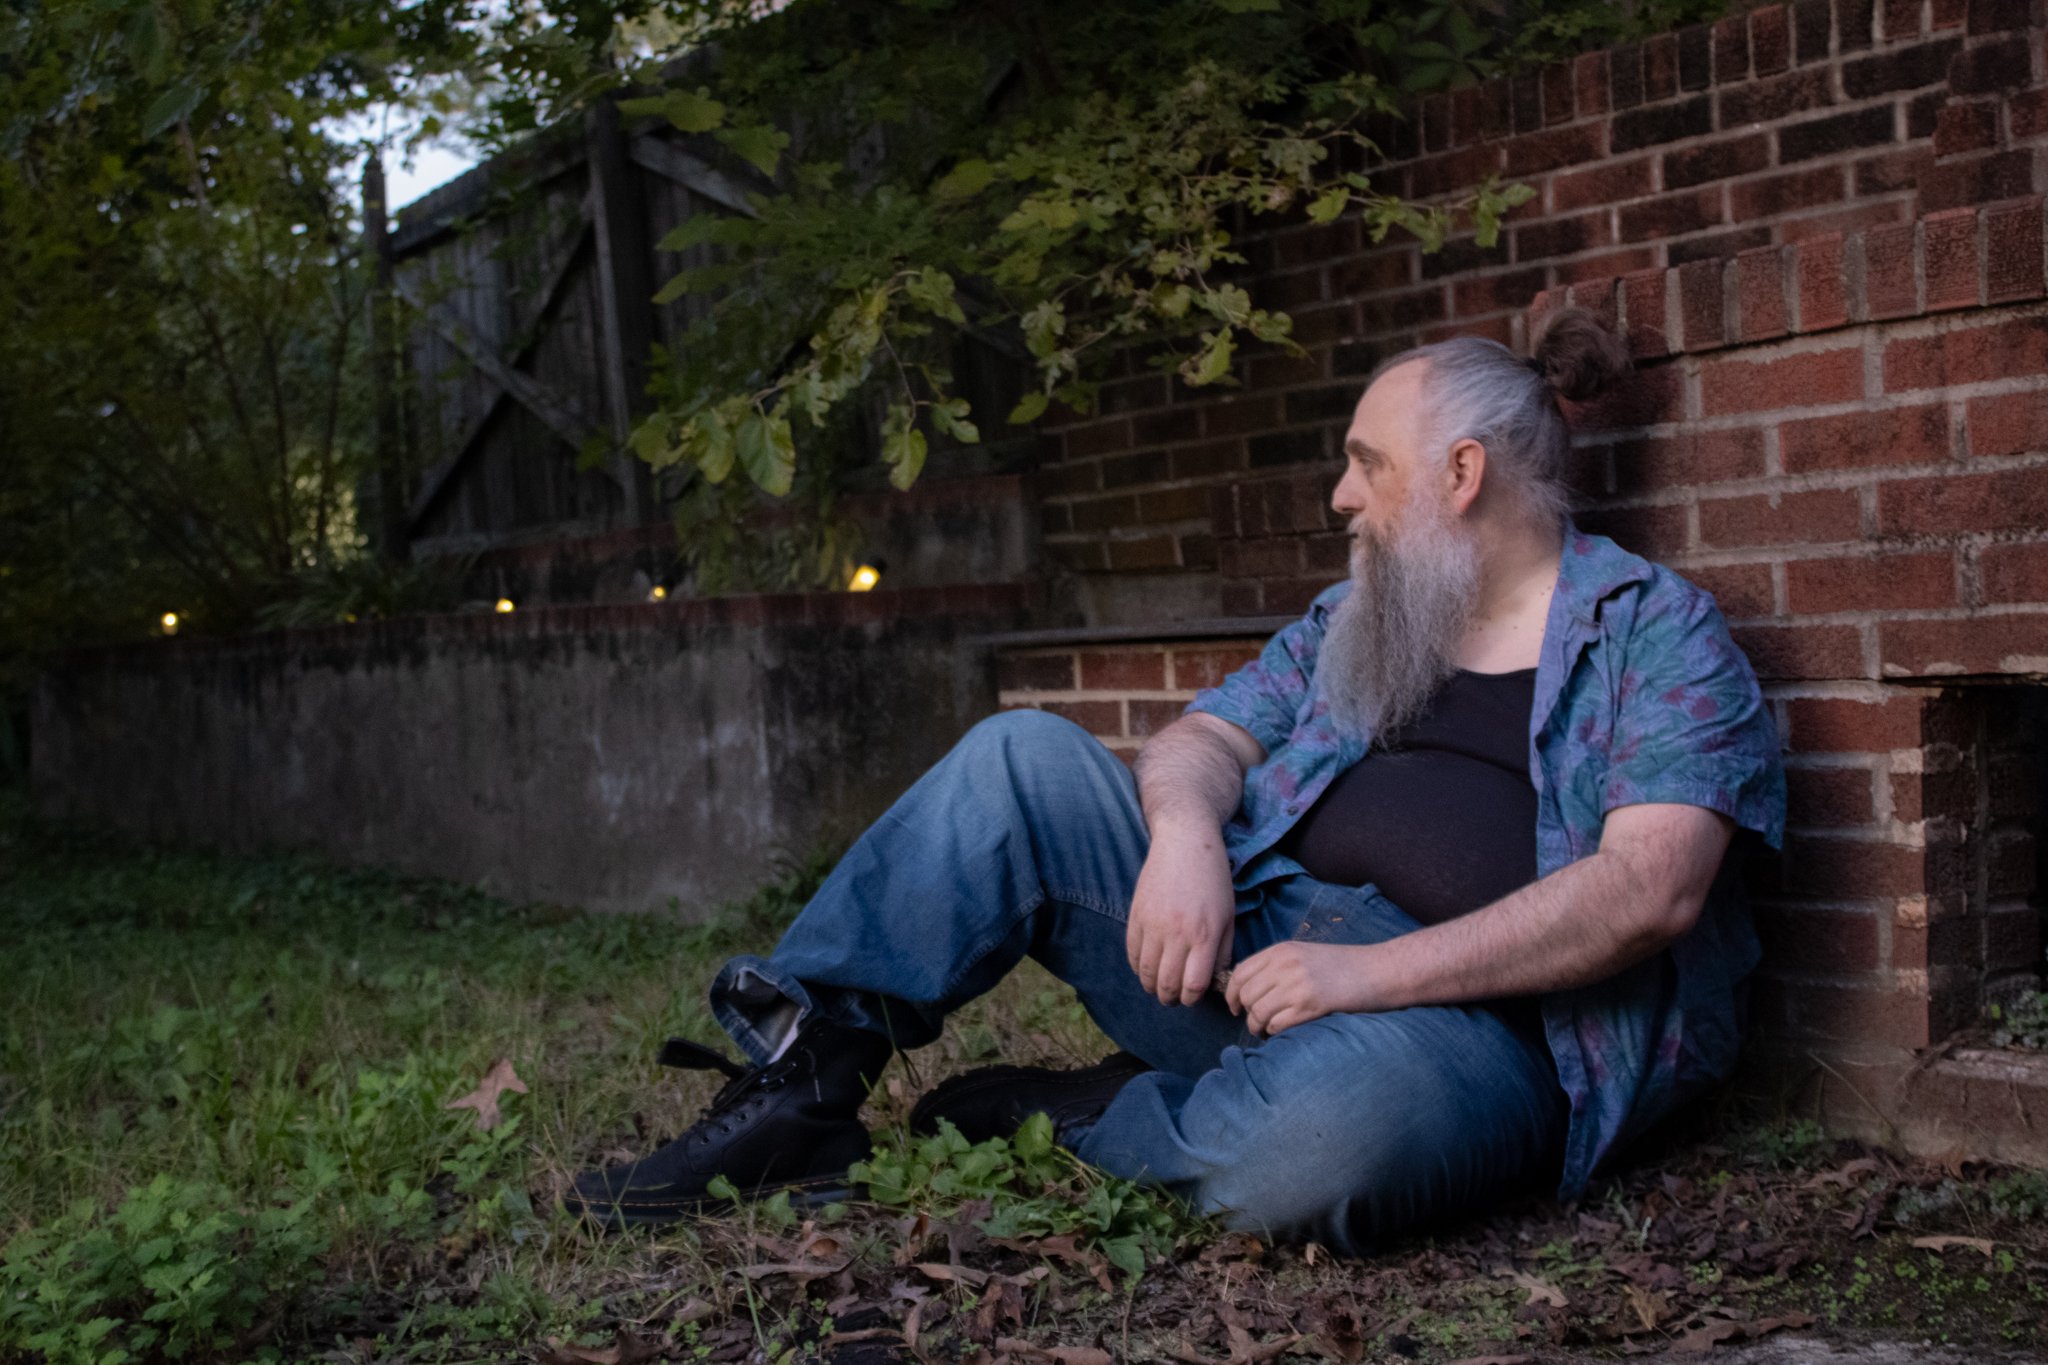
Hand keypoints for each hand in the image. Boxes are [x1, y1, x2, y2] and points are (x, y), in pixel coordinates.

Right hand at [1125, 823, 1235, 1005]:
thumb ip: (1224, 951)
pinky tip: (1146, 967)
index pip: (1194, 984)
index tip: (1192, 997)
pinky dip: (1137, 967)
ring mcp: (1153, 924)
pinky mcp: (1136, 915)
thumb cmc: (1213, 880)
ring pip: (1146, 972)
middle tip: (1174, 998)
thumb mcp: (1229, 915)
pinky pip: (1132, 953)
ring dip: (1152, 986)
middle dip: (1170, 998)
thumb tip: (1215, 979)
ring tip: (1158, 986)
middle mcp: (1177, 933)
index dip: (1192, 998)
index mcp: (1205, 934)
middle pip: (1167, 984)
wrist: (1185, 843)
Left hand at [1225, 941, 1387, 1035]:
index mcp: (1282, 950)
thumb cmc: (1343, 967)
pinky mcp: (1311, 1005)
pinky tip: (1283, 1032)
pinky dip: (1275, 1032)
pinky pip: (1276, 1025)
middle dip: (1246, 1013)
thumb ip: (1277, 967)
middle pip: (1246, 995)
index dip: (1232, 994)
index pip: (1240, 973)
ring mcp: (1298, 985)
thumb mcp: (1304, 955)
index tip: (1235, 1007)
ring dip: (1259, 1026)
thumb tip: (1249, 991)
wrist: (1378, 971)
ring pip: (1258, 1013)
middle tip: (1256, 1023)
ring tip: (1268, 1030)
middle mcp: (1285, 965)